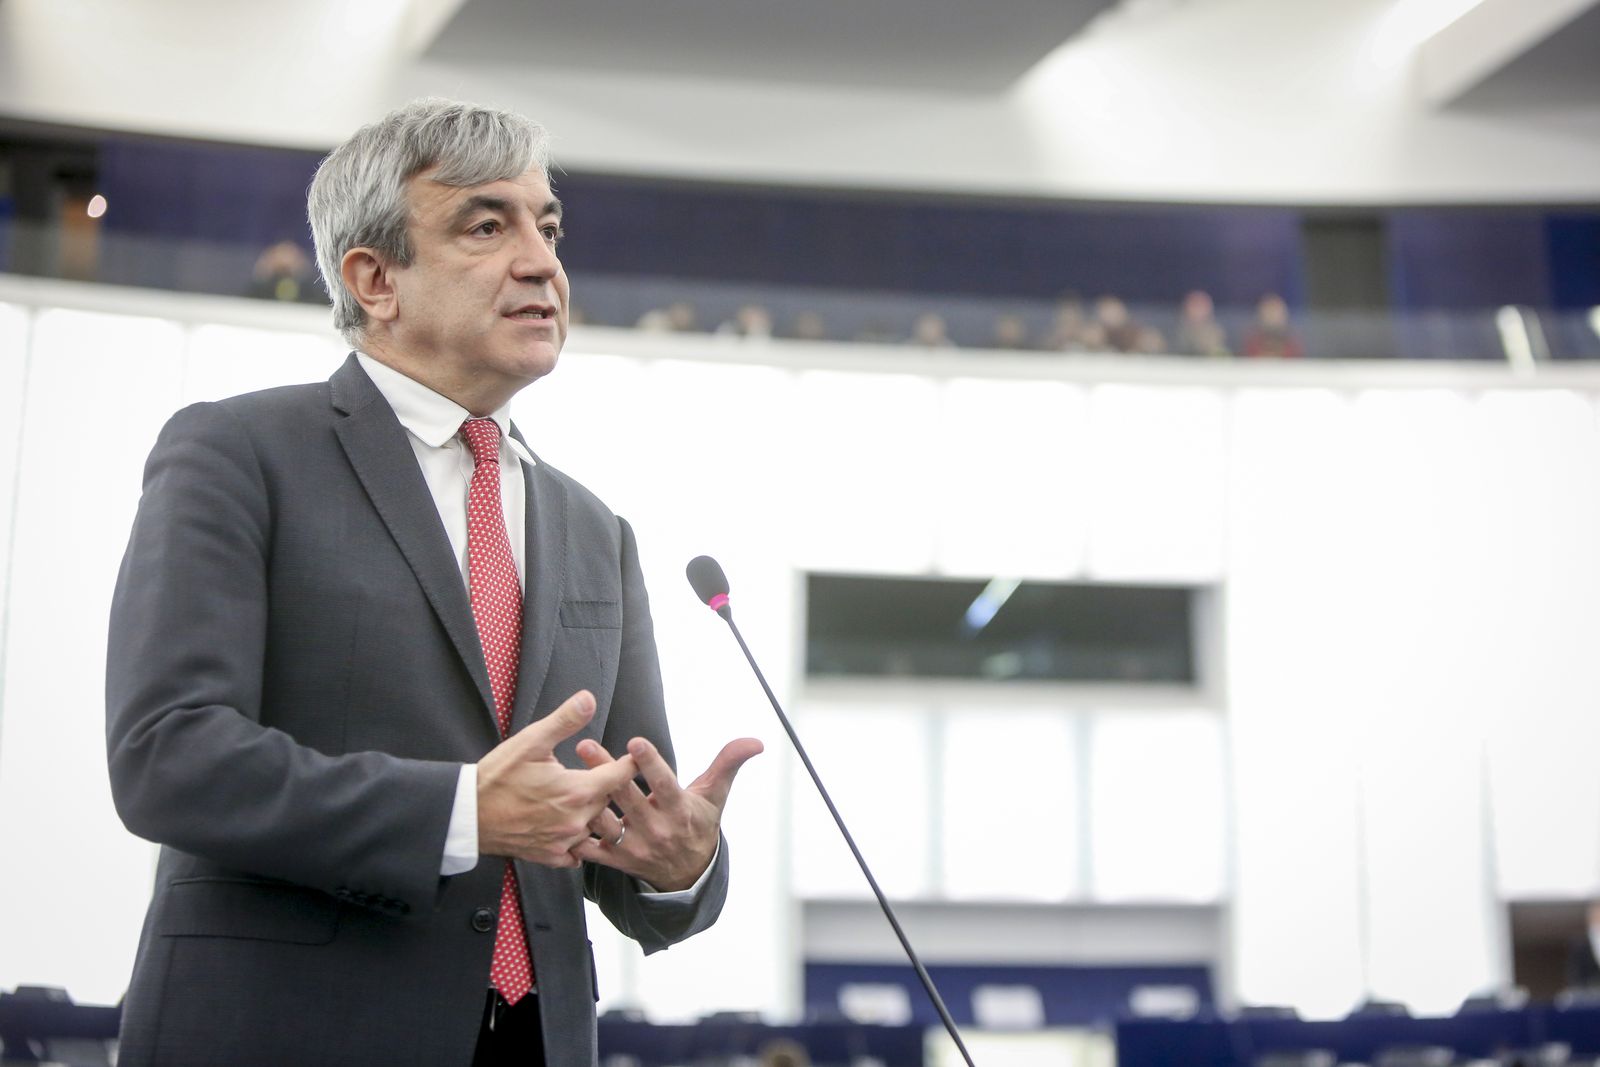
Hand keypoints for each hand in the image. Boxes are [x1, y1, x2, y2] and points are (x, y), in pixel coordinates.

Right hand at [476, 690, 640, 867]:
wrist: (468, 815)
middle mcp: (576, 820)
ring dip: (592, 812)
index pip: (621, 776)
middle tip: (595, 770)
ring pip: (595, 826)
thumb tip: (589, 699)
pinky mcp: (550, 856)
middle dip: (605, 785)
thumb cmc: (497, 776)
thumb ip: (564, 720)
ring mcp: (564, 842)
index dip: (628, 764)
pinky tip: (568, 825)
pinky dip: (577, 839)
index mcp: (577, 791)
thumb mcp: (530, 741)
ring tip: (580, 797)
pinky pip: (577, 852)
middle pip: (609, 801)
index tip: (633, 757)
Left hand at [569, 734, 763, 890]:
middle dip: (606, 771)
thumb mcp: (715, 795)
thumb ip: (728, 764)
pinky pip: (592, 851)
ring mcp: (635, 847)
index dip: (650, 764)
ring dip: (585, 800)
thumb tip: (755, 740)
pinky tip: (558, 816)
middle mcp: (656, 830)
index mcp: (680, 810)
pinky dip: (576, 838)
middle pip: (627, 798)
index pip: (665, 784)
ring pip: (606, 822)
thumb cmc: (699, 824)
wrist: (688, 875)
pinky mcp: (618, 860)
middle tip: (585, 745)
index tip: (636, 742)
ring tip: (566, 776)